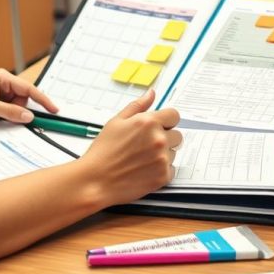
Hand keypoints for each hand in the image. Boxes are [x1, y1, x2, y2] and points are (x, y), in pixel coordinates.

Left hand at [0, 69, 58, 124]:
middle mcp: (5, 85)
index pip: (28, 89)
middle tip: (6, 117)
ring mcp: (3, 95)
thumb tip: (28, 116)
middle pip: (25, 100)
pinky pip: (11, 113)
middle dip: (19, 111)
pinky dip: (8, 118)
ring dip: (12, 115)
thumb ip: (9, 112)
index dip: (43, 99)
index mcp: (4, 78)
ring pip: (19, 108)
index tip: (54, 109)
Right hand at [78, 89, 180, 206]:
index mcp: (148, 122)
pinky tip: (143, 170)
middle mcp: (159, 139)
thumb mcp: (116, 122)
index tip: (158, 126)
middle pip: (177, 135)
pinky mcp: (163, 176)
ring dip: (162, 155)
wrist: (96, 180)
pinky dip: (160, 170)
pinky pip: (171, 170)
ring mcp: (163, 158)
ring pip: (173, 153)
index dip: (166, 121)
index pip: (174, 115)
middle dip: (165, 138)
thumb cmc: (103, 151)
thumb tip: (151, 94)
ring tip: (141, 159)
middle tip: (144, 146)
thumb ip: (137, 106)